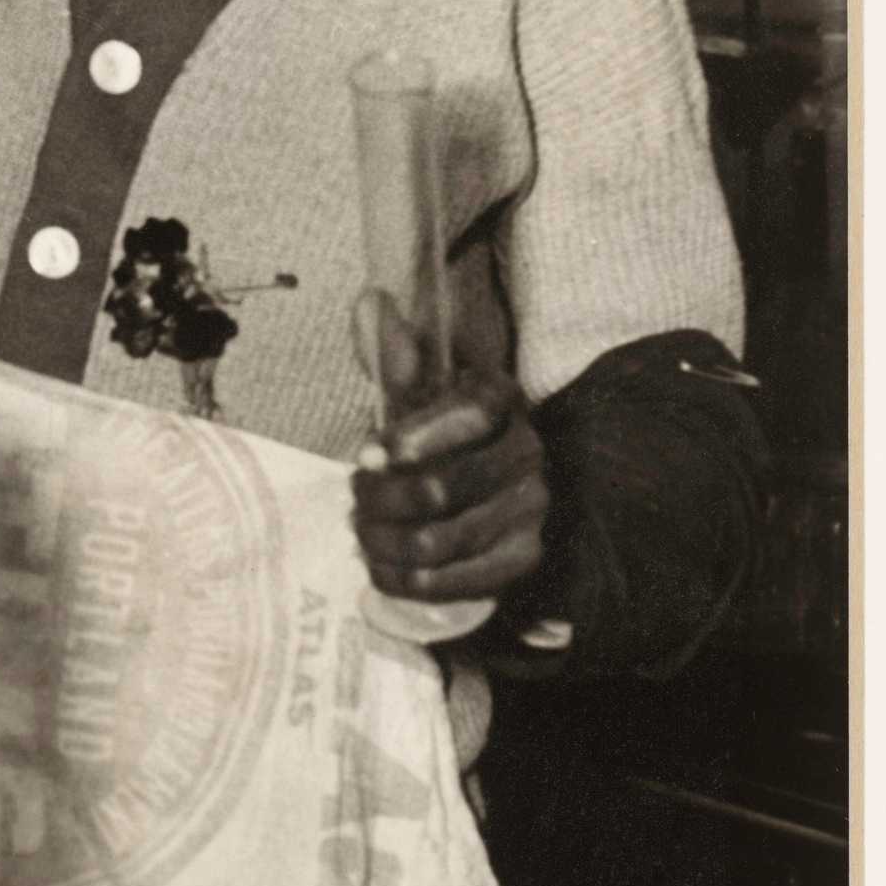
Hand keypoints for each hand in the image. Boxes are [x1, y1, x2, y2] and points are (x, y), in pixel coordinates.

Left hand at [349, 292, 549, 603]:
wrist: (485, 491)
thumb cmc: (438, 431)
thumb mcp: (417, 390)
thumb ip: (393, 354)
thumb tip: (371, 303)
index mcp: (504, 400)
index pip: (472, 414)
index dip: (415, 436)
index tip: (367, 453)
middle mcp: (529, 453)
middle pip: (443, 489)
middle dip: (381, 497)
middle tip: (354, 493)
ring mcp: (531, 511)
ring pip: (437, 540)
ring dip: (383, 538)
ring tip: (361, 528)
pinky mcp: (521, 560)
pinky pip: (453, 583)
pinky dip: (402, 577)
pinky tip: (379, 563)